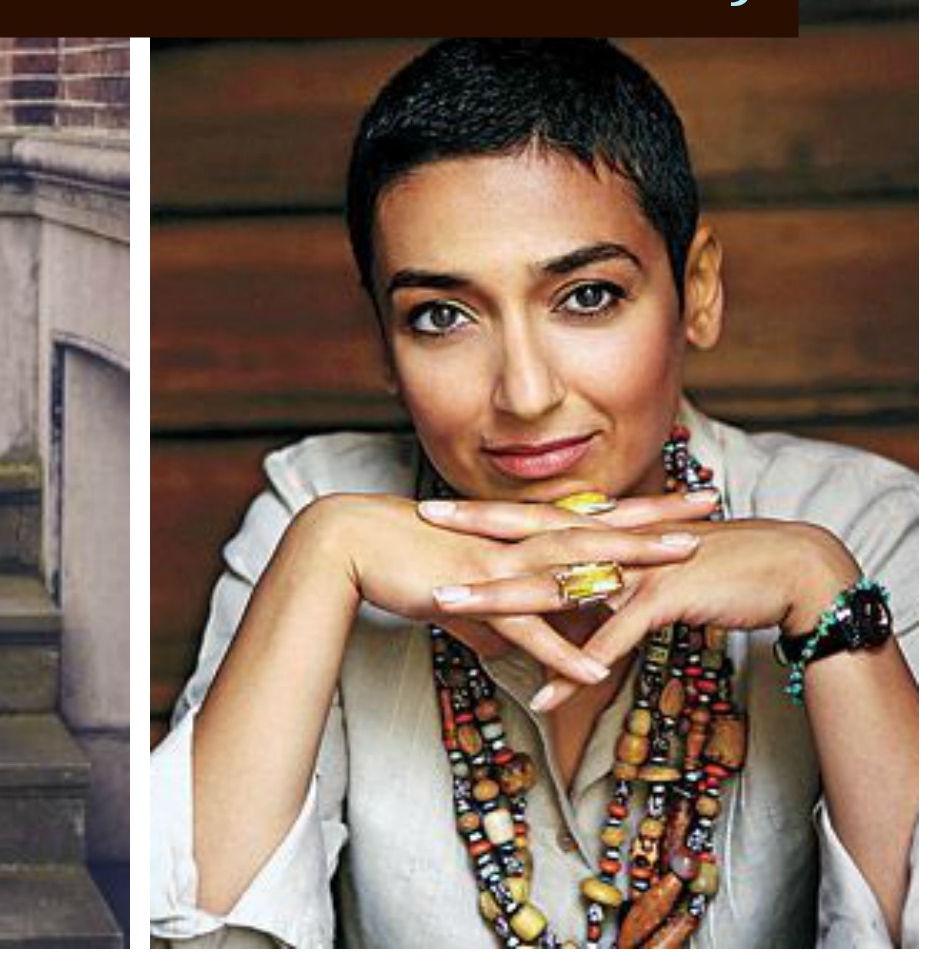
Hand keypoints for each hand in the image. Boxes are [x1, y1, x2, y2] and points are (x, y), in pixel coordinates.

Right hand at [308, 489, 713, 686]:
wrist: (348, 543)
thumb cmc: (398, 556)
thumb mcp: (457, 585)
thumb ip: (491, 614)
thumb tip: (507, 645)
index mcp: (515, 531)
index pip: (592, 514)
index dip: (641, 506)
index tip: (686, 497)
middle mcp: (516, 538)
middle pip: (599, 526)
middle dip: (656, 518)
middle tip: (710, 506)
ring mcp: (499, 562)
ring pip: (575, 562)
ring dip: (631, 562)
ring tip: (681, 564)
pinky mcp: (475, 591)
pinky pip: (527, 625)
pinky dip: (562, 650)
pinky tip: (597, 670)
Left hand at [423, 510, 858, 705]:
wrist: (785, 567)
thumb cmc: (716, 567)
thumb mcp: (651, 568)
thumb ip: (608, 580)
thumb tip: (575, 596)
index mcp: (606, 529)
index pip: (532, 516)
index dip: (483, 512)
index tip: (432, 509)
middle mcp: (612, 542)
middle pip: (530, 539)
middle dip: (473, 539)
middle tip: (419, 534)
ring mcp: (634, 568)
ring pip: (556, 586)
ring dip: (501, 602)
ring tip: (449, 609)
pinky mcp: (661, 600)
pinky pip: (609, 641)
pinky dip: (574, 668)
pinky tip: (542, 694)